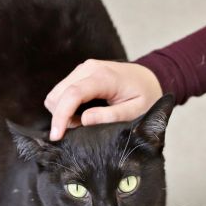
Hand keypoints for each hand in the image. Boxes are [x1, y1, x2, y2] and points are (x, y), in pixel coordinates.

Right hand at [45, 59, 161, 139]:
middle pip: (58, 94)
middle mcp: (89, 68)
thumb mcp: (135, 111)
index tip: (56, 136)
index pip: (73, 94)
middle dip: (62, 117)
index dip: (61, 116)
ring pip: (56, 93)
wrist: (148, 78)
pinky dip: (65, 106)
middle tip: (80, 130)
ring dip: (62, 112)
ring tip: (82, 122)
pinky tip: (81, 113)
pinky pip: (62, 91)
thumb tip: (85, 120)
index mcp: (104, 77)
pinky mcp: (80, 73)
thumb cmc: (145, 96)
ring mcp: (83, 68)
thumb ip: (111, 116)